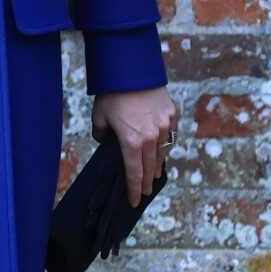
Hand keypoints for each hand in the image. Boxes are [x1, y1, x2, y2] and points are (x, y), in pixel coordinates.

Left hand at [93, 85, 178, 207]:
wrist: (132, 70)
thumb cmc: (110, 94)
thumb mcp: (99, 117)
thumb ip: (101, 134)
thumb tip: (107, 142)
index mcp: (132, 141)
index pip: (133, 172)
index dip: (133, 189)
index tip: (133, 201)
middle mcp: (152, 137)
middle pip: (150, 166)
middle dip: (146, 182)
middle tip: (144, 193)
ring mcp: (165, 125)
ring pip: (163, 152)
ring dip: (158, 165)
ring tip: (154, 175)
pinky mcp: (172, 114)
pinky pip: (170, 135)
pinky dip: (166, 144)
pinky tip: (162, 150)